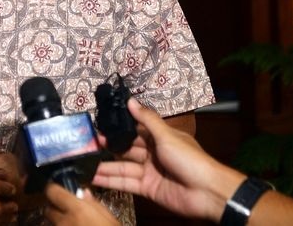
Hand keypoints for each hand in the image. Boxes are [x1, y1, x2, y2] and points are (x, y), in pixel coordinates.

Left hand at [44, 183, 118, 225]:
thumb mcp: (110, 219)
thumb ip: (94, 204)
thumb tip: (83, 193)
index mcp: (76, 209)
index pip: (52, 191)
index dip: (52, 188)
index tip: (56, 188)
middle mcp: (63, 222)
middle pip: (48, 210)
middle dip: (55, 209)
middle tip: (67, 212)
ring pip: (51, 225)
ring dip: (59, 224)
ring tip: (73, 225)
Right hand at [92, 98, 244, 221]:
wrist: (207, 192)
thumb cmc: (190, 159)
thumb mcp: (167, 135)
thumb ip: (146, 119)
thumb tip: (131, 100)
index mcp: (159, 138)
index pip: (134, 131)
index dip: (118, 129)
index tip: (100, 125)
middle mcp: (152, 154)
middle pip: (126, 149)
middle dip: (108, 146)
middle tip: (87, 144)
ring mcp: (149, 172)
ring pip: (123, 167)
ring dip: (105, 165)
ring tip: (85, 161)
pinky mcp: (147, 188)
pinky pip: (125, 183)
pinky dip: (110, 181)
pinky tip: (94, 177)